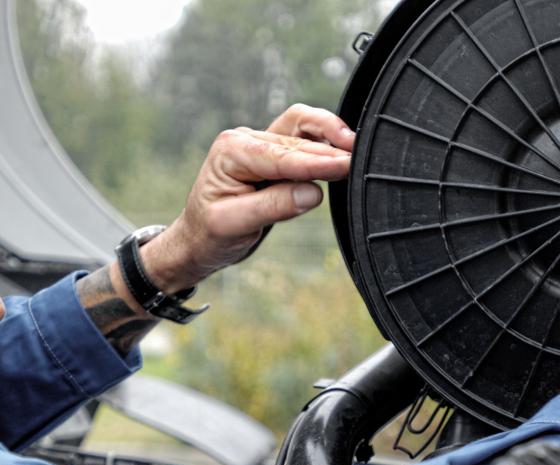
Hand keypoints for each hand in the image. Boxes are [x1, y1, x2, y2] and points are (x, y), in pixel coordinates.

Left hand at [139, 104, 354, 293]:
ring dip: (330, 136)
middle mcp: (246, 140)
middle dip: (329, 149)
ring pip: (303, 130)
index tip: (345, 166)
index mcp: (231, 152)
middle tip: (360, 162)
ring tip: (357, 148)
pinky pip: (304, 139)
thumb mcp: (234, 224)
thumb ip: (273, 206)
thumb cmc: (210, 234)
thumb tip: (312, 193)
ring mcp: (261, 143)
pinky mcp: (274, 154)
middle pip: (296, 140)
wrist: (199, 239)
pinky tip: (343, 150)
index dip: (316, 162)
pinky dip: (325, 142)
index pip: (281, 156)